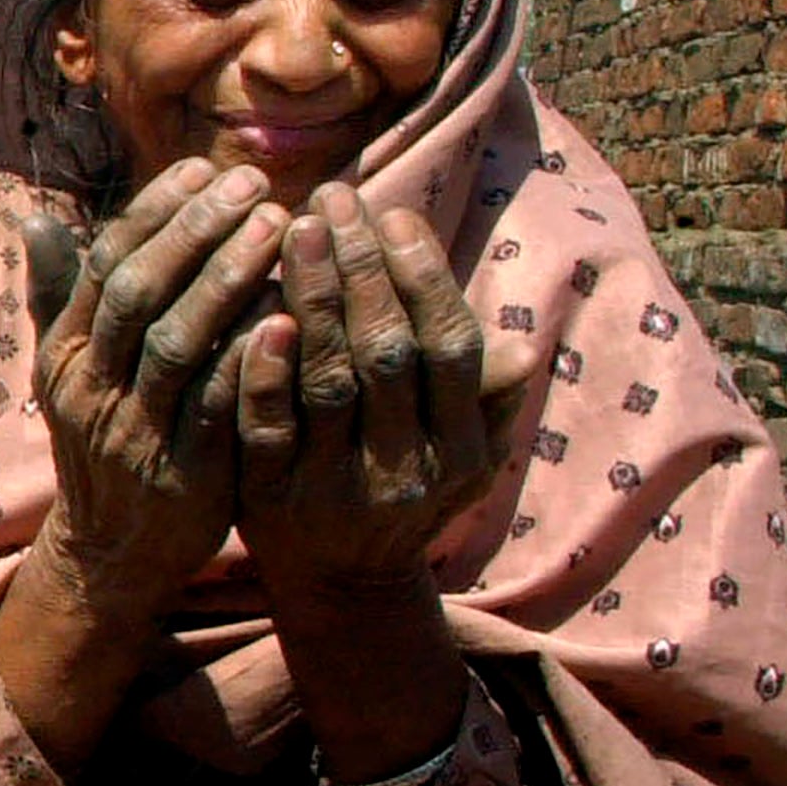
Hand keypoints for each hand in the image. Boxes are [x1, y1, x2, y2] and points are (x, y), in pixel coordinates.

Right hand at [20, 158, 287, 615]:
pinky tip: (291, 314)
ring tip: (281, 228)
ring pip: (178, 340)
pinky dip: (251, 354)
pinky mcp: (182, 473)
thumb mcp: (72, 373)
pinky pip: (219, 402)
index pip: (106, 263)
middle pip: (139, 291)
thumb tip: (37, 218)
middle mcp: (92, 387)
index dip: (155, 211)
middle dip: (196, 229)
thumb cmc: (107, 442)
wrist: (114, 552)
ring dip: (229, 278)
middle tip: (253, 184)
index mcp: (67, 353)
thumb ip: (62, 297)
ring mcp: (134, 431)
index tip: (204, 167)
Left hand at [235, 186, 532, 611]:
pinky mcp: (271, 499)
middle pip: (386, 352)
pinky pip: (267, 426)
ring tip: (293, 227)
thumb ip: (484, 400)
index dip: (424, 278)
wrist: (342, 587)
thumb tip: (526, 346)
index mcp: (461, 449)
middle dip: (362, 268)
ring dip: (314, 297)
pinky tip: (261, 315)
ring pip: (328, 380)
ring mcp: (336, 486)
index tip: (395, 215)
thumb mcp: (462, 458)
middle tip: (332, 197)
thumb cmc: (408, 492)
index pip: (448, 347)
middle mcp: (406, 468)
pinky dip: (266, 370)